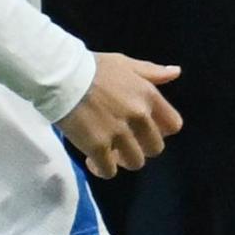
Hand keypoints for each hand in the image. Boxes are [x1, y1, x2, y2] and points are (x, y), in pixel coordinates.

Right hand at [60, 52, 182, 177]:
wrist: (59, 74)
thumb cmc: (91, 67)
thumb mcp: (124, 63)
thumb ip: (151, 72)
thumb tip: (176, 72)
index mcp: (148, 96)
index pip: (173, 125)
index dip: (161, 132)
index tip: (145, 130)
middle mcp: (139, 116)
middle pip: (155, 148)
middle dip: (141, 148)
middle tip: (124, 143)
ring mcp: (119, 133)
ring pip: (135, 162)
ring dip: (122, 160)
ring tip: (108, 152)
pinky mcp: (98, 146)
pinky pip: (109, 170)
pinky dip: (101, 169)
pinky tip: (91, 160)